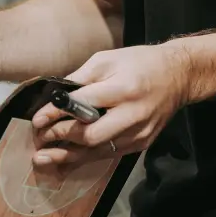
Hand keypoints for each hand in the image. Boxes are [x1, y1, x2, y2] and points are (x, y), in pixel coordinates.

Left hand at [27, 44, 191, 172]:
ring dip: (68, 155)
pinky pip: (109, 154)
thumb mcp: (107, 59)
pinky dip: (87, 156)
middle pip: (91, 135)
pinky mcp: (142, 143)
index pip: (83, 104)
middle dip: (61, 137)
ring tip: (44, 158)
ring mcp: (139, 133)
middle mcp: (133, 114)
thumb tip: (55, 96)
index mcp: (123, 88)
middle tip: (40, 137)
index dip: (56, 113)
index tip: (37, 119)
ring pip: (98, 151)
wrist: (178, 76)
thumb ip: (81, 78)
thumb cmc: (139, 63)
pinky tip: (68, 157)